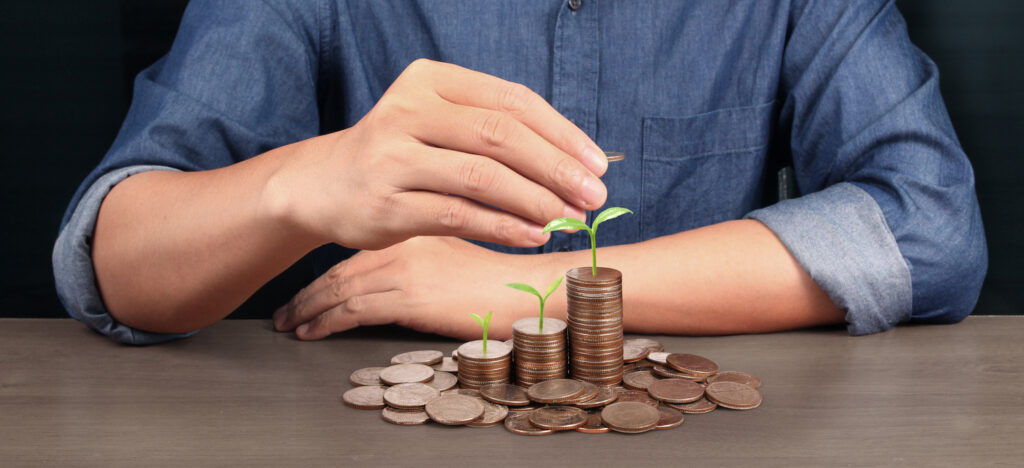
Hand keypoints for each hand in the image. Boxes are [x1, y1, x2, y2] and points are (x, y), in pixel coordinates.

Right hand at [264, 59, 607, 250]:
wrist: (322, 185)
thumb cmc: (397, 154)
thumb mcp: (435, 122)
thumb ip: (490, 128)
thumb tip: (571, 160)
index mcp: (430, 80)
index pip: (511, 100)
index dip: (561, 132)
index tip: (597, 162)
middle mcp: (408, 110)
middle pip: (500, 135)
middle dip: (556, 167)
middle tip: (594, 194)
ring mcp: (394, 157)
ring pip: (481, 176)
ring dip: (535, 200)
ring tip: (570, 218)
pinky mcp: (387, 204)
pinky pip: (457, 214)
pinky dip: (502, 226)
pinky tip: (533, 234)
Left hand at [272, 236, 563, 340]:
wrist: (531, 293)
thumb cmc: (505, 280)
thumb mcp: (462, 257)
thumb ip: (430, 254)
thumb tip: (399, 278)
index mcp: (416, 227)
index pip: (360, 250)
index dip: (329, 270)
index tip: (308, 290)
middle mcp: (404, 242)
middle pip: (342, 267)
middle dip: (308, 292)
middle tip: (286, 311)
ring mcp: (405, 268)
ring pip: (339, 288)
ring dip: (309, 310)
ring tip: (292, 326)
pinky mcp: (409, 296)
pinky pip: (352, 310)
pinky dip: (325, 322)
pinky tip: (311, 333)